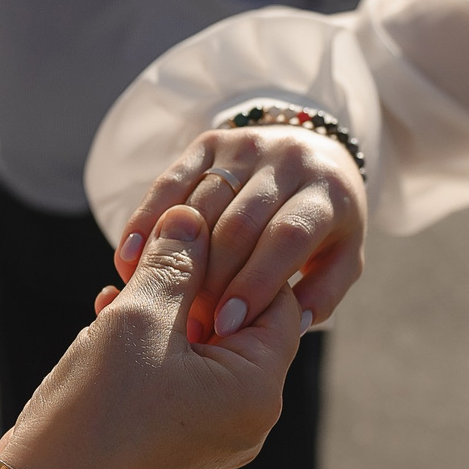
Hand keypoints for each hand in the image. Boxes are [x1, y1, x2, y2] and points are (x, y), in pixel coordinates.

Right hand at [0, 203, 301, 468]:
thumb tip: (191, 218)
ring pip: (204, 350)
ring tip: (124, 285)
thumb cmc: (100, 405)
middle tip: (153, 256)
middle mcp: (248, 418)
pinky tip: (110, 318)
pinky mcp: (178, 443)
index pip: (274, 299)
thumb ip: (175, 261)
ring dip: (167, 312)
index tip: (190, 238)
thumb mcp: (142, 316)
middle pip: (239, 326)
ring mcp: (214, 435)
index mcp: (258, 390)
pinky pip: (180, 379)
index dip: (235, 259)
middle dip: (195, 285)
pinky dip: (153, 347)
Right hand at [110, 126, 367, 342]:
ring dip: (174, 256)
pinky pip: (171, 181)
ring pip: (202, 204)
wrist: (312, 153)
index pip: (287, 238)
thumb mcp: (341, 259)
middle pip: (239, 223)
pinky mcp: (210, 142)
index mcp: (326, 194)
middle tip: (188, 323)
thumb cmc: (324, 226)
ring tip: (153, 302)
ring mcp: (246, 148)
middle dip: (211, 278)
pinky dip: (146, 220)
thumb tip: (292, 325)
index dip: (255, 281)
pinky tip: (128, 258)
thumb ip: (320, 295)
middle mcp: (289, 161)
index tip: (226, 326)